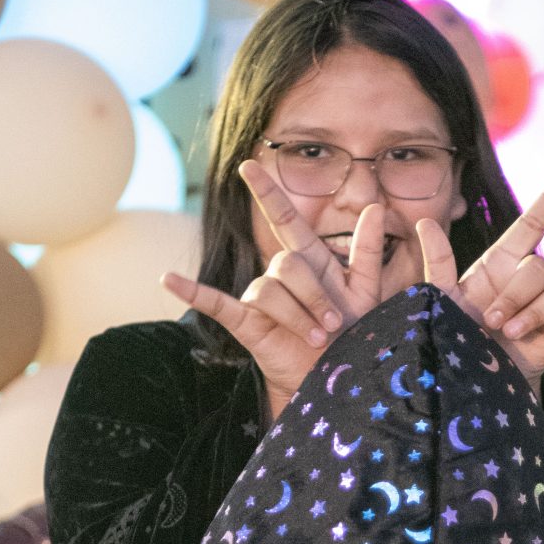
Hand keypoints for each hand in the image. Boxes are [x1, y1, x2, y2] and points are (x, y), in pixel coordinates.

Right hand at [161, 160, 385, 417]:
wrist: (335, 378)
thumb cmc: (352, 335)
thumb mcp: (366, 292)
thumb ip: (367, 250)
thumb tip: (375, 206)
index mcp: (308, 260)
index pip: (283, 217)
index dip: (267, 192)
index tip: (249, 165)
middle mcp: (280, 274)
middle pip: (286, 263)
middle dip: (314, 295)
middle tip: (334, 325)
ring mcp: (261, 298)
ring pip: (268, 290)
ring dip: (296, 316)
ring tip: (316, 339)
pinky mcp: (246, 323)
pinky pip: (215, 303)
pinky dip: (192, 291)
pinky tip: (168, 279)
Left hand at [417, 169, 543, 386]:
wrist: (464, 386)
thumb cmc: (448, 342)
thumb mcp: (437, 303)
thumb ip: (436, 264)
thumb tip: (422, 221)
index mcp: (500, 265)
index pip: (532, 223)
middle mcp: (529, 281)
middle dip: (518, 293)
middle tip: (492, 321)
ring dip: (538, 313)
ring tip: (510, 336)